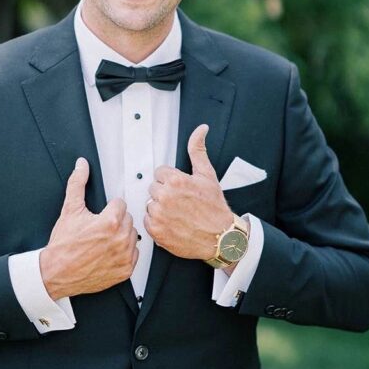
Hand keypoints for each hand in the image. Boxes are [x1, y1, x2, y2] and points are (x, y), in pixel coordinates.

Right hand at [40, 158, 138, 299]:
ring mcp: (124, 256)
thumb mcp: (69, 210)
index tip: (99, 217)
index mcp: (110, 222)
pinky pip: (134, 254)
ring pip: (132, 236)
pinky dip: (124, 253)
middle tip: (99, 229)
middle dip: (115, 222)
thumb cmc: (63, 245)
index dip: (108, 209)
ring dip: (121, 236)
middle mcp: (120, 239)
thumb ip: (77, 183)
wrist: (56, 273)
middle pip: (128, 219)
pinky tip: (109, 253)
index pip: (121, 204)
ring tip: (103, 241)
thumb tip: (82, 165)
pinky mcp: (125, 270)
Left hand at [144, 124, 232, 261]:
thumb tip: (201, 130)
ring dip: (160, 208)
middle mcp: (165, 197)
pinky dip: (157, 223)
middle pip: (153, 188)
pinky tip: (172, 223)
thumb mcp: (207, 175)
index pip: (160, 173)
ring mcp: (159, 215)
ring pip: (150, 204)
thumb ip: (198, 150)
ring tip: (177, 213)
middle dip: (165, 193)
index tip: (181, 189)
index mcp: (175, 180)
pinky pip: (147, 221)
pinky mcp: (156, 231)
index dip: (171, 180)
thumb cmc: (215, 207)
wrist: (220, 237)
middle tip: (181, 202)